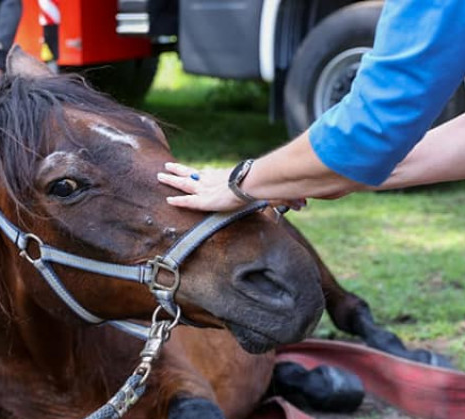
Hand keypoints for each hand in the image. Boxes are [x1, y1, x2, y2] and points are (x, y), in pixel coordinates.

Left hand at [158, 162, 306, 211]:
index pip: (208, 175)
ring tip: (159, 175)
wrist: (261, 182)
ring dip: (172, 181)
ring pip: (185, 185)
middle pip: (192, 175)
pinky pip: (189, 202)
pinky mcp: (207, 200)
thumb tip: (304, 205)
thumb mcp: (275, 190)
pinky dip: (179, 202)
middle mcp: (215, 181)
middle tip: (165, 167)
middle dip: (179, 171)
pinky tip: (168, 202)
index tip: (186, 170)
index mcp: (227, 177)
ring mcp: (210, 190)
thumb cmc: (268, 184)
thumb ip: (285, 197)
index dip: (196, 173)